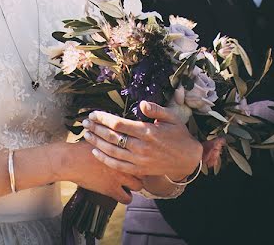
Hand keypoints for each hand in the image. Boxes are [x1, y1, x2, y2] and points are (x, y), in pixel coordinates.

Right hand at [66, 141, 142, 203]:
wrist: (71, 160)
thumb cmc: (83, 148)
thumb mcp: (101, 139)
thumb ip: (112, 139)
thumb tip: (116, 136)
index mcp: (123, 149)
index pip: (141, 156)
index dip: (140, 160)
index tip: (136, 162)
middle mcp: (125, 162)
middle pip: (143, 171)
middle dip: (140, 173)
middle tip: (134, 174)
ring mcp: (119, 177)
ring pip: (138, 186)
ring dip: (134, 186)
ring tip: (129, 185)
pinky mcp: (111, 189)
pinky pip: (127, 198)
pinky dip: (125, 197)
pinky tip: (121, 194)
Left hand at [83, 101, 202, 180]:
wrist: (188, 160)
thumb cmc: (180, 135)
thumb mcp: (172, 117)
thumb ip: (156, 109)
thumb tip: (141, 104)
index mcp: (147, 131)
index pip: (119, 124)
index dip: (103, 118)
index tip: (94, 114)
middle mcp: (141, 147)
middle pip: (112, 137)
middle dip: (96, 129)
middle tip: (85, 122)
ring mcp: (139, 160)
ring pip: (112, 151)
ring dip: (96, 142)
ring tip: (87, 134)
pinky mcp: (139, 170)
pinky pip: (117, 165)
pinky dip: (104, 159)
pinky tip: (95, 152)